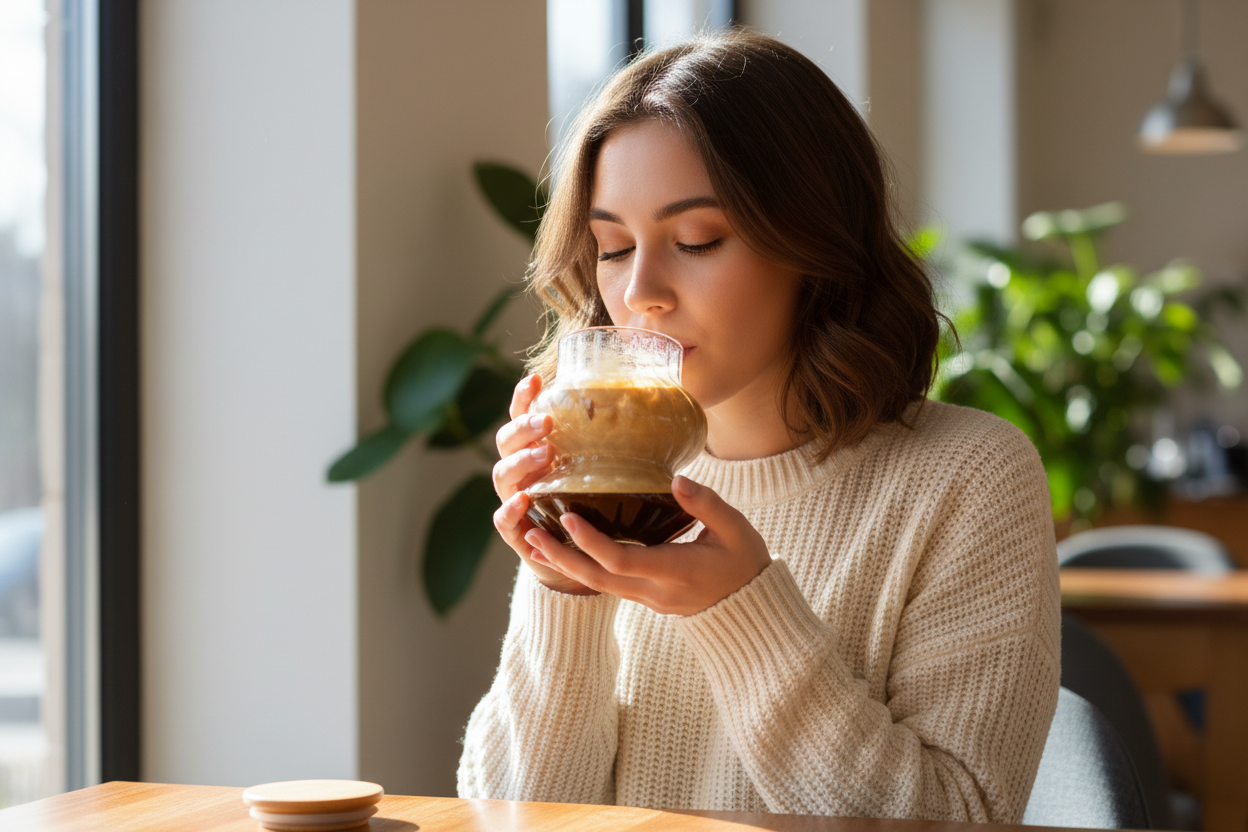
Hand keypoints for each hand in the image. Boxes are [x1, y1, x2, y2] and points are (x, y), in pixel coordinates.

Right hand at [492, 374, 598, 595]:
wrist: (575, 554)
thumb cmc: (590, 504)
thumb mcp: (602, 472)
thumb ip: (617, 448)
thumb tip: (660, 419)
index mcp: (535, 449)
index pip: (522, 416)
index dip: (524, 396)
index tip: (537, 379)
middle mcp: (520, 471)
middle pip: (507, 440)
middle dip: (524, 428)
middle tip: (547, 422)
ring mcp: (513, 499)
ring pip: (502, 475)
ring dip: (520, 462)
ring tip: (545, 454)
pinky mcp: (514, 532)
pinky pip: (503, 520)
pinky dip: (509, 510)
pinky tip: (522, 501)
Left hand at [524, 475, 771, 614]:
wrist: (752, 608)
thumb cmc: (745, 562)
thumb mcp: (735, 528)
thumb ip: (706, 503)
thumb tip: (676, 478)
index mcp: (674, 572)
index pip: (621, 560)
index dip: (591, 541)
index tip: (567, 517)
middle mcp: (655, 591)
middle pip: (597, 579)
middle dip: (562, 557)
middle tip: (531, 534)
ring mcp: (649, 600)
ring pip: (598, 585)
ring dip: (565, 564)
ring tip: (535, 541)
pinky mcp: (648, 599)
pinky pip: (608, 585)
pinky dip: (583, 569)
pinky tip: (566, 551)